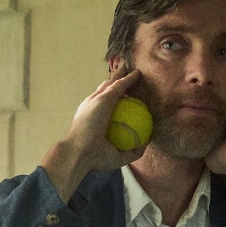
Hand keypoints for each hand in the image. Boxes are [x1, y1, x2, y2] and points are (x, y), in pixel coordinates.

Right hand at [41, 69, 144, 202]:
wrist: (79, 154)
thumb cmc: (95, 158)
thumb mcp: (119, 156)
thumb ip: (133, 150)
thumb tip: (146, 143)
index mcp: (91, 117)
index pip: (103, 104)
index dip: (111, 99)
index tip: (122, 98)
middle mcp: (91, 105)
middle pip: (104, 89)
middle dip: (113, 81)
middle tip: (124, 76)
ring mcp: (96, 100)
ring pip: (111, 83)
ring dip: (120, 75)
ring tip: (129, 68)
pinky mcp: (102, 98)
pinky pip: (120, 86)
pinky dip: (128, 79)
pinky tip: (138, 75)